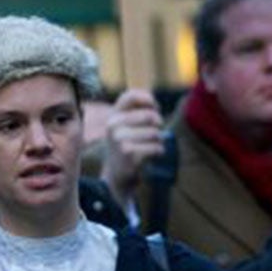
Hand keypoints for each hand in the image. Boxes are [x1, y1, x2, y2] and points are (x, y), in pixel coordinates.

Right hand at [100, 88, 165, 203]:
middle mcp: (113, 125)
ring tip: (149, 147)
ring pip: (156, 133)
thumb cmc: (126, 146)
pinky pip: (157, 147)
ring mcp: (119, 139)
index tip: (156, 108)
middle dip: (159, 125)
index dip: (149, 99)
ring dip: (159, 141)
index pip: (131, 96)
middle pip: (151, 116)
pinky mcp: (129, 153)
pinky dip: (159, 152)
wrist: (116, 175)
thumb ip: (137, 112)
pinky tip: (150, 156)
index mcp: (112, 115)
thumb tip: (155, 104)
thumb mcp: (125, 126)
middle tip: (154, 134)